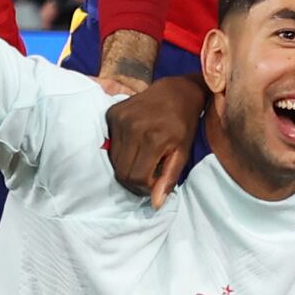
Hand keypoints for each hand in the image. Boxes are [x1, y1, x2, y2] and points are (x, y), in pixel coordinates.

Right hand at [102, 70, 211, 204]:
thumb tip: (155, 204)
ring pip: (113, 160)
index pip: (137, 177)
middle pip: (122, 171)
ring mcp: (120, 118)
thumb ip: (168, 177)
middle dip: (134, 180)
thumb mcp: (183, 152)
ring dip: (127, 165)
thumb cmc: (184, 124)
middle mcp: (133, 127)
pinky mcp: (111, 113)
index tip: (155, 182)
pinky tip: (135, 143)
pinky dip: (121, 150)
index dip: (145, 187)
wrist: (176, 91)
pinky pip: (110, 143)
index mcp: (154, 138)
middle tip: (148, 175)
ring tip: (143, 159)